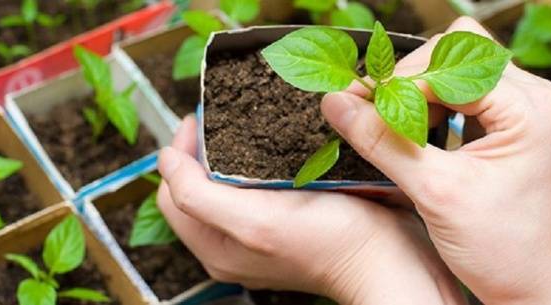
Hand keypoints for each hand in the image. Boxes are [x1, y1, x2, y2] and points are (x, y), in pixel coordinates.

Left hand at [157, 115, 466, 304]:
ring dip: (227, 151)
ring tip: (242, 125)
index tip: (200, 119)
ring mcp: (257, 233)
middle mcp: (230, 242)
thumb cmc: (330, 243)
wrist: (386, 258)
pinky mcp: (283, 221)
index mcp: (214, 244)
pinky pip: (252, 186)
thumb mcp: (255, 222)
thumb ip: (197, 196)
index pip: (172, 190)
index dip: (180, 151)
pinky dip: (253, 161)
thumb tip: (164, 160)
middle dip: (201, 147)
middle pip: (194, 186)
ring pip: (223, 184)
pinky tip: (271, 145)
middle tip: (220, 116)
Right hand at [321, 17, 550, 304]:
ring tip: (388, 125)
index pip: (446, 67)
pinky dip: (422, 105)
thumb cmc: (502, 246)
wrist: (530, 280)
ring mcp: (514, 107)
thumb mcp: (435, 192)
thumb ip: (383, 143)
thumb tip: (337, 105)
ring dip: (411, 92)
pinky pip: (453, 92)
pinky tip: (408, 131)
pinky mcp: (500, 122)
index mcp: (525, 108)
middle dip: (405, 80)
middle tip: (369, 110)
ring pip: (448, 69)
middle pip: (450, 53)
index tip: (354, 100)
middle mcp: (526, 97)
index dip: (396, 81)